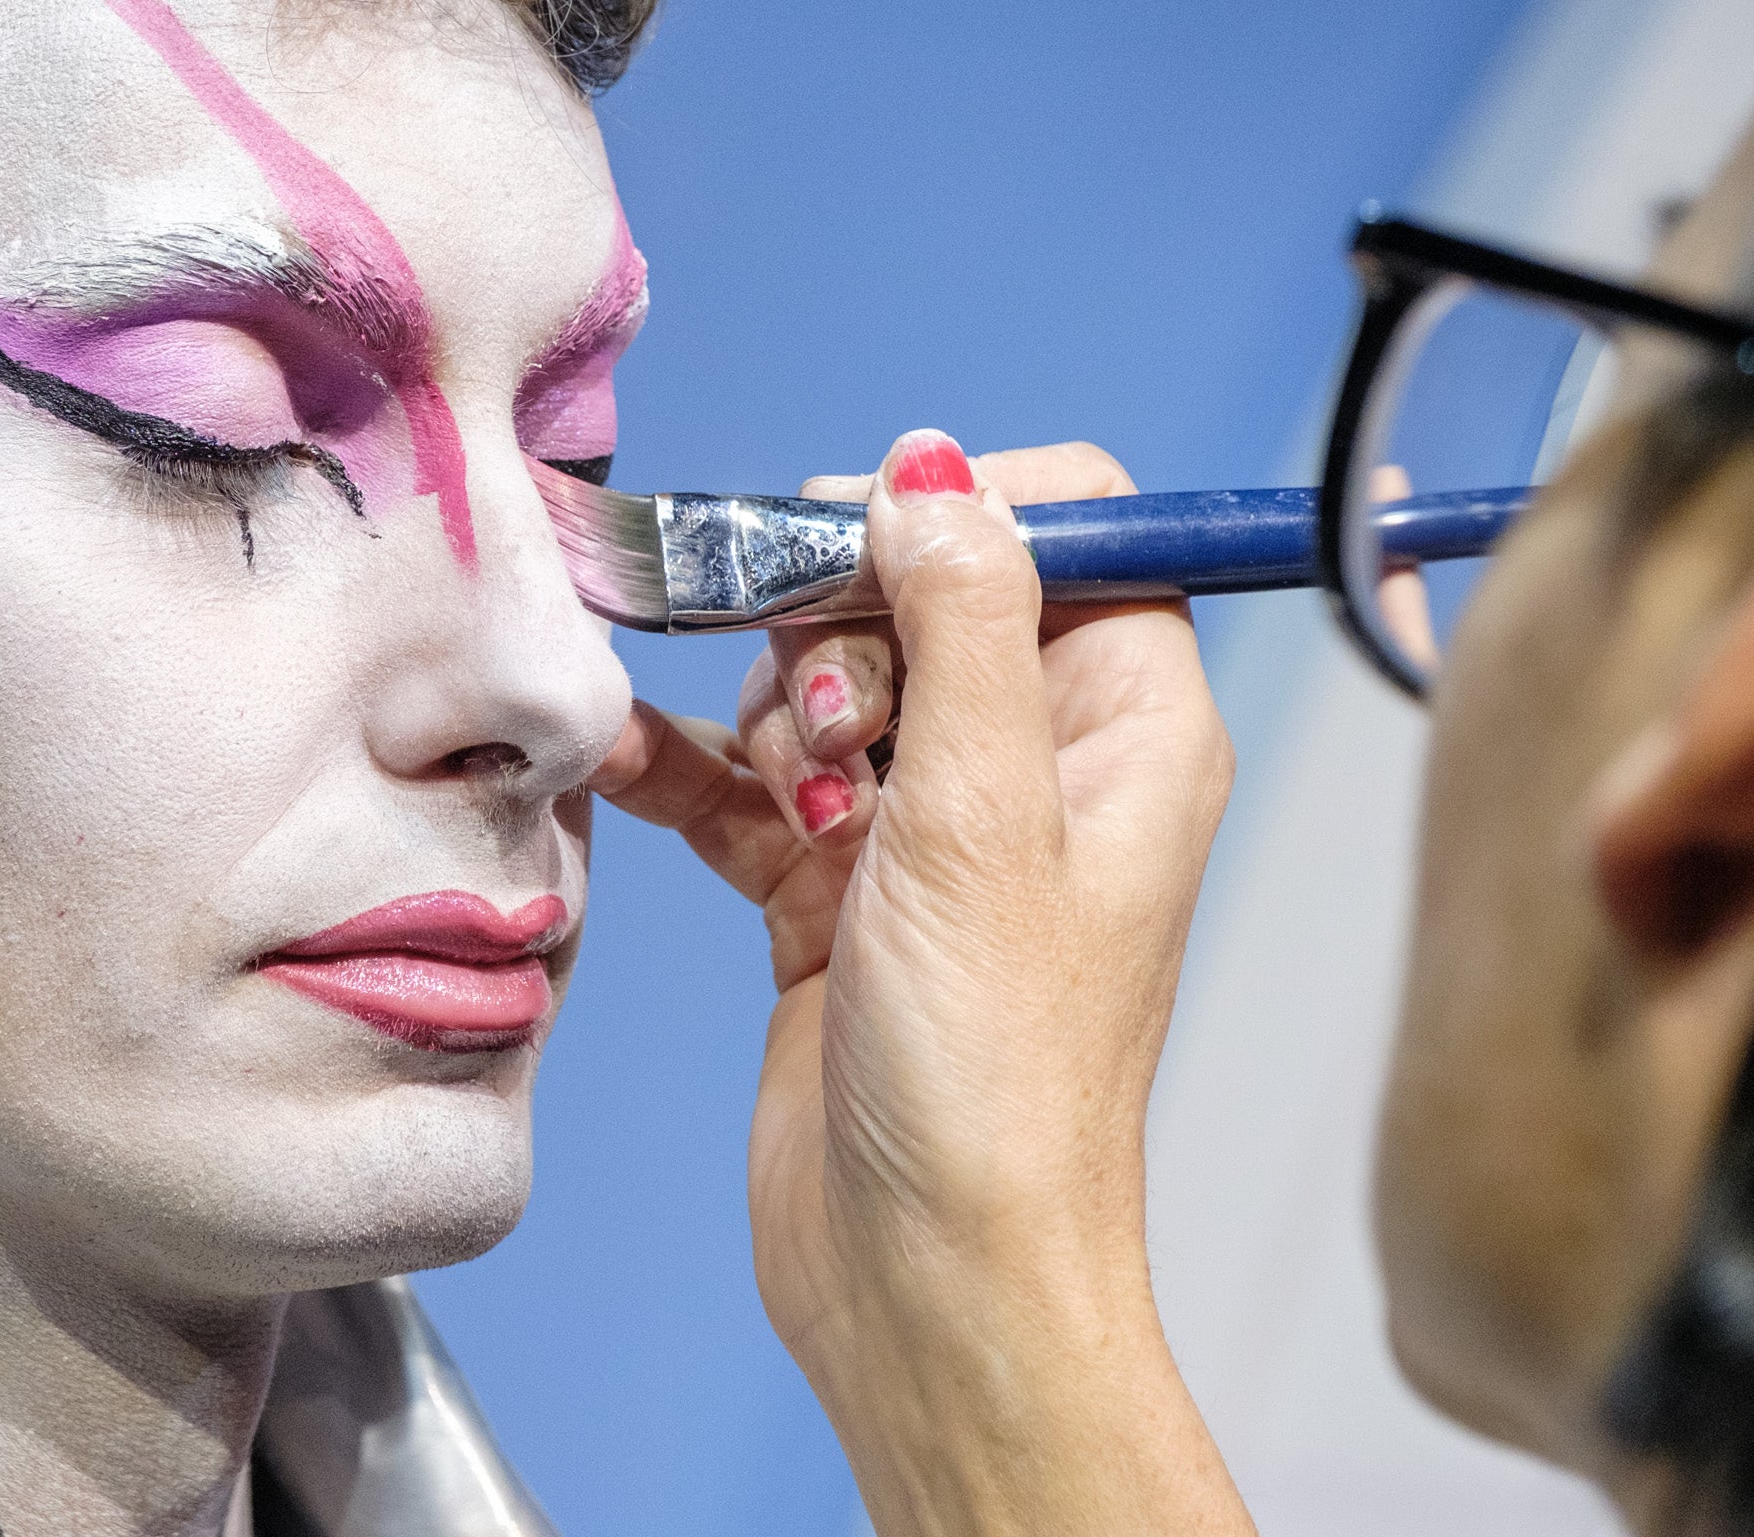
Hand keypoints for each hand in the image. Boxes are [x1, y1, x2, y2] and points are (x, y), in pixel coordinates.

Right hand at [593, 431, 1248, 1534]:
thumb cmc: (999, 1085)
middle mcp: (1036, 767)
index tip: (851, 543)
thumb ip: (961, 622)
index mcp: (1126, 729)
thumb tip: (932, 469)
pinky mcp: (832, 894)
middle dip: (839, 629)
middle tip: (833, 728)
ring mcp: (928, 831)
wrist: (927, 1283)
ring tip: (795, 807)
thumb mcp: (983, 818)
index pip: (1062, 531)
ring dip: (770, 713)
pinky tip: (627, 761)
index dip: (948, 514)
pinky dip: (688, 767)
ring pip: (824, 681)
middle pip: (915, 594)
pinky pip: (743, 782)